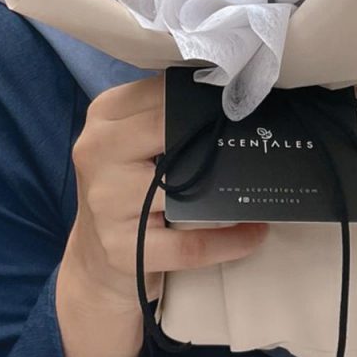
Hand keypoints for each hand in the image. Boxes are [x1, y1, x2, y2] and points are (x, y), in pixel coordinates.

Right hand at [56, 76, 266, 356]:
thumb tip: (232, 95)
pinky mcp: (122, 249)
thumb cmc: (127, 191)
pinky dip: (229, 240)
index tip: (246, 101)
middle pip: (170, 130)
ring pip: (183, 188)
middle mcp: (98, 151)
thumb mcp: (132, 142)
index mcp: (105, 116)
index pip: (164, 93)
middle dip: (217, 138)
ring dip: (231, 191)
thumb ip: (165, 115)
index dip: (208, 98)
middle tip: (258, 141)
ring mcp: (106, 202)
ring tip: (262, 187)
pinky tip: (254, 232)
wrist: (94, 263)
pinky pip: (189, 244)